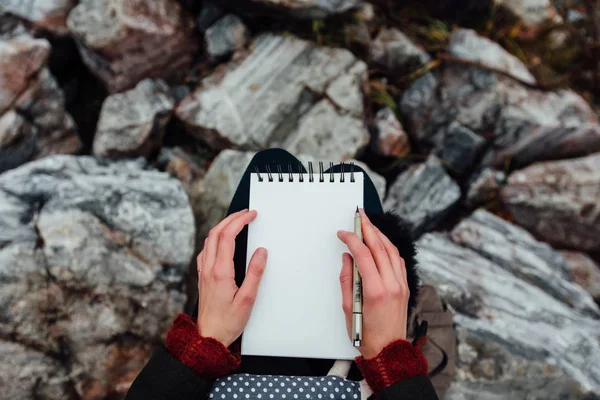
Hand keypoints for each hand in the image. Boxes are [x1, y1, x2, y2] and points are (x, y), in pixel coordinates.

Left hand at [196, 209, 267, 346]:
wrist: (208, 338)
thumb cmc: (228, 322)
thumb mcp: (248, 299)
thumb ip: (255, 273)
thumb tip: (261, 252)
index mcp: (220, 271)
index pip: (228, 236)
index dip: (240, 221)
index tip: (251, 215)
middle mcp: (209, 268)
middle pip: (216, 233)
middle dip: (231, 218)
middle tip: (245, 213)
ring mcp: (203, 272)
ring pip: (209, 240)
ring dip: (222, 226)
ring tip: (236, 222)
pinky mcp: (202, 278)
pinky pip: (205, 250)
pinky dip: (214, 239)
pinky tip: (221, 242)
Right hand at [337, 209, 408, 358]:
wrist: (388, 350)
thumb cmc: (366, 334)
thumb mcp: (348, 307)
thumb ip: (347, 279)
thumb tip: (347, 258)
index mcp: (376, 290)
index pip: (364, 255)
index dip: (352, 239)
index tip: (343, 233)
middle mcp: (392, 284)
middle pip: (380, 247)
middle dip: (368, 228)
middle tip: (359, 215)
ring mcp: (401, 285)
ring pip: (392, 251)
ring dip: (380, 235)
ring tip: (369, 224)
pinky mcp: (405, 287)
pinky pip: (399, 261)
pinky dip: (389, 248)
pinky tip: (382, 243)